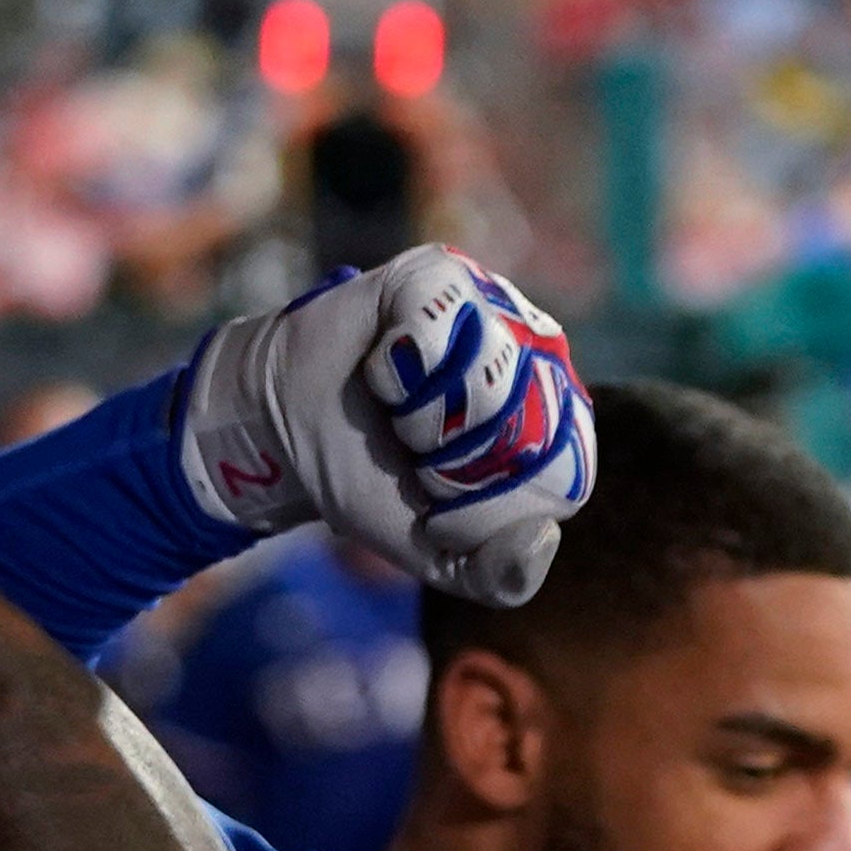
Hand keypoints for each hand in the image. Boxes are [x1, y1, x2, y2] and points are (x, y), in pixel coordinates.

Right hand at [180, 247, 597, 606]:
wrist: (288, 427)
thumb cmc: (372, 479)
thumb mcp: (438, 551)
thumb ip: (499, 577)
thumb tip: (546, 537)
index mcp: (553, 422)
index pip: (561, 471)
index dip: (493, 496)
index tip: (441, 493)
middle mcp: (536, 356)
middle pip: (526, 421)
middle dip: (453, 456)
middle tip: (412, 447)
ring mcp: (493, 306)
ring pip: (486, 371)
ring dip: (423, 412)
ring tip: (396, 408)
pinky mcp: (441, 272)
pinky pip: (436, 325)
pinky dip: (396, 364)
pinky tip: (380, 367)